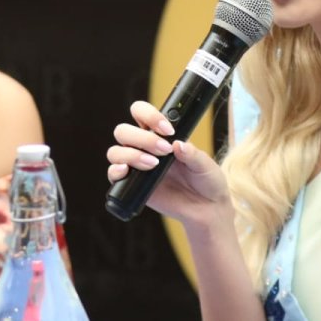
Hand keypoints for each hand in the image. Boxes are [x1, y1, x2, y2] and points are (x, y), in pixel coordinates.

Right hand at [107, 101, 231, 228]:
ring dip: (131, 155)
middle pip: (123, 131)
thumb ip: (192, 154)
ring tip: (154, 165)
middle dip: (142, 138)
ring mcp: (136, 165)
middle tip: (164, 150)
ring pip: (116, 151)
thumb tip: (178, 144)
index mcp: (160, 134)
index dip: (149, 116)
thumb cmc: (206, 181)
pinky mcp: (132, 185)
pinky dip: (116, 171)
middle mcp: (144, 147)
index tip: (167, 130)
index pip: (141, 113)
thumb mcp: (205, 164)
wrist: (207, 208)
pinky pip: (113, 174)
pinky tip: (127, 171)